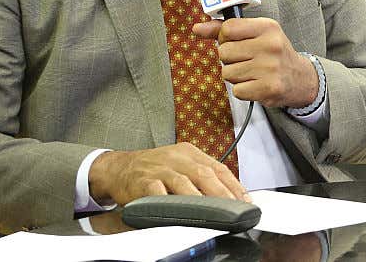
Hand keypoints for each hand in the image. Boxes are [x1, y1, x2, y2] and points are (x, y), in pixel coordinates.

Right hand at [88, 143, 247, 205]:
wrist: (119, 168)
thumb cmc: (154, 169)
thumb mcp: (180, 164)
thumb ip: (201, 176)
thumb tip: (228, 195)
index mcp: (189, 152)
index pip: (218, 167)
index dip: (234, 185)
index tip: (246, 201)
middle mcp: (176, 157)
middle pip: (205, 174)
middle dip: (222, 194)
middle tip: (234, 209)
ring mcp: (159, 168)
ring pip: (184, 183)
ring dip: (200, 200)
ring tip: (213, 213)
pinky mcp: (143, 181)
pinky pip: (158, 193)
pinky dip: (169, 203)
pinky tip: (178, 212)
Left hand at [193, 17, 318, 108]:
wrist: (300, 78)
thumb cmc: (273, 53)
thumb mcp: (256, 34)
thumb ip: (225, 30)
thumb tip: (196, 28)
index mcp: (267, 27)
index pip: (228, 28)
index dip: (225, 38)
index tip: (236, 43)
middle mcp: (270, 45)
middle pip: (224, 52)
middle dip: (230, 59)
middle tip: (247, 60)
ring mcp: (270, 68)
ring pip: (227, 73)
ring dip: (236, 76)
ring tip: (252, 73)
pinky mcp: (269, 88)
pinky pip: (237, 90)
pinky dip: (243, 90)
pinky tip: (256, 84)